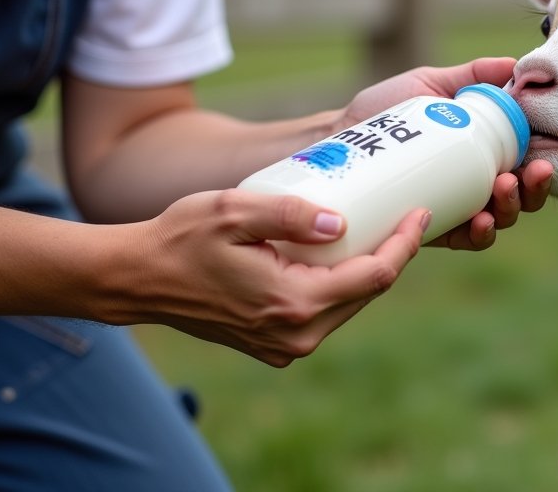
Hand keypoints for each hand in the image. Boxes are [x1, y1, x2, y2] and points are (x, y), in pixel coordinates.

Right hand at [116, 189, 428, 366]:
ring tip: (380, 227)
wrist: (137, 280)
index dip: (404, 244)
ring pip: (348, 304)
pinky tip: (343, 254)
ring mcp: (284, 346)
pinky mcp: (274, 346)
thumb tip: (341, 223)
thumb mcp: (234, 210)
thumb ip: (290, 214)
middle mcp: (295, 335)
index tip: (421, 212)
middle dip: (392, 254)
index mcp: (292, 303)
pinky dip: (338, 284)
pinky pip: (324, 313)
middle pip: (367, 292)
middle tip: (406, 213)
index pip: (373, 276)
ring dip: (365, 269)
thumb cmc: (181, 238)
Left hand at [343, 57, 553, 250]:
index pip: (527, 160)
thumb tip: (515, 63)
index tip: (543, 155)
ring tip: (502, 188)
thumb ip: (471, 75)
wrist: (339, 137)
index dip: (542, 163)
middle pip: (522, 195)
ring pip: (500, 218)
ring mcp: (458, 206)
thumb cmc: (385, 111)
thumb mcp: (431, 84)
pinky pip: (468, 239)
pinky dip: (481, 234)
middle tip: (524, 174)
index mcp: (485, 150)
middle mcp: (478, 182)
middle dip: (533, 190)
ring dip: (511, 208)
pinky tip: (480, 221)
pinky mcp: (434, 228)